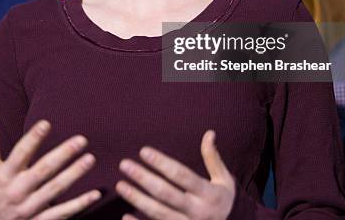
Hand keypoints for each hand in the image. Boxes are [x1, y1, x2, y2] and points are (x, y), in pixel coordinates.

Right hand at [0, 119, 100, 219]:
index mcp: (5, 176)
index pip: (20, 154)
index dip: (32, 139)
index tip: (46, 124)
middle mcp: (17, 191)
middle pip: (42, 170)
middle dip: (63, 154)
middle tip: (81, 139)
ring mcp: (29, 208)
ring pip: (54, 190)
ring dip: (74, 174)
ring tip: (90, 159)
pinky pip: (61, 213)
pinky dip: (79, 204)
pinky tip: (95, 193)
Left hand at [116, 131, 234, 219]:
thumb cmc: (224, 201)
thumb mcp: (224, 180)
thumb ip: (213, 158)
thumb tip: (209, 133)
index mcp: (209, 194)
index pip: (182, 175)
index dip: (162, 163)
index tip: (143, 151)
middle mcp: (198, 212)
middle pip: (166, 194)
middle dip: (143, 178)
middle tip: (124, 164)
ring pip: (158, 213)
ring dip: (137, 199)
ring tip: (120, 185)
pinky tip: (125, 216)